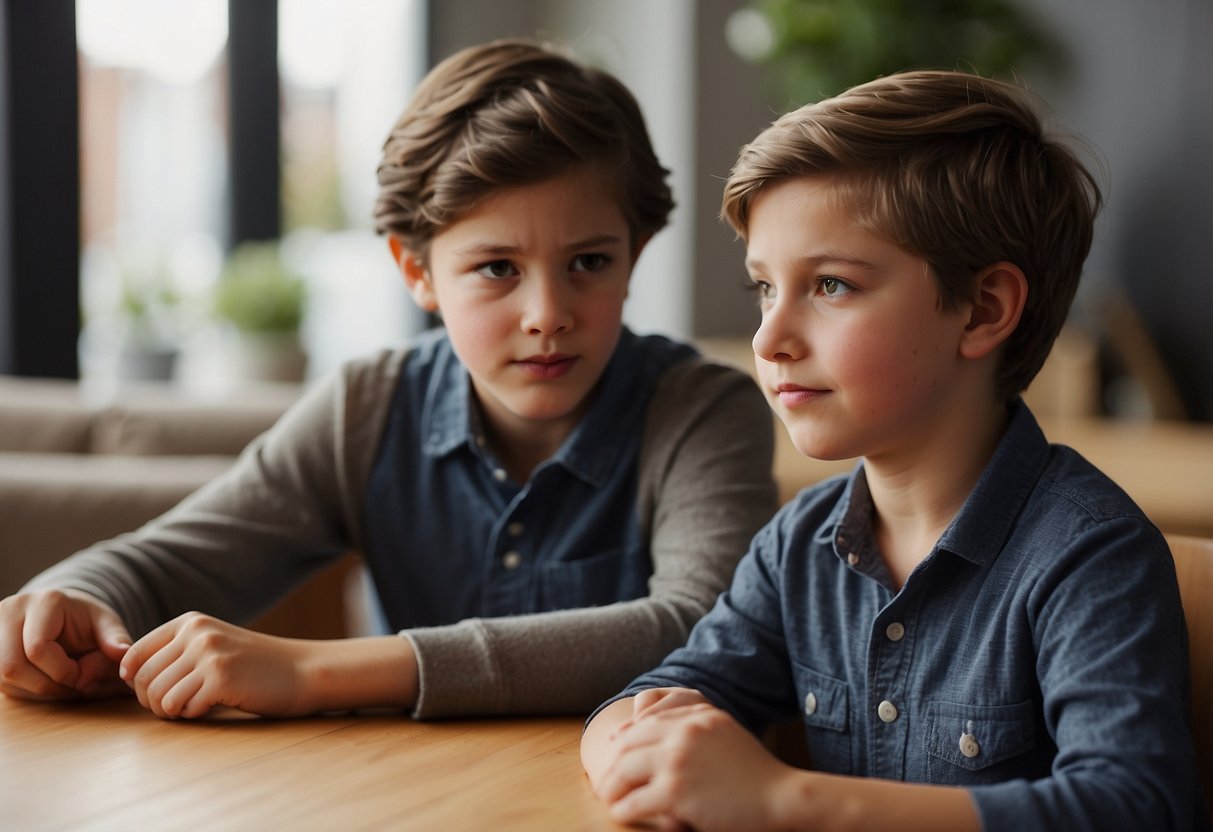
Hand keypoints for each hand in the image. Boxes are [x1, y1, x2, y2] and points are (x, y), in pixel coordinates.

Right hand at [0, 588, 131, 699]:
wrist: (61, 616)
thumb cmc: (84, 620)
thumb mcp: (105, 623)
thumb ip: (115, 637)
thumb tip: (123, 653)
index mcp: (42, 602)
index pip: (37, 648)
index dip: (62, 672)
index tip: (83, 674)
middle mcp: (9, 612)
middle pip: (12, 667)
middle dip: (48, 685)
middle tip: (73, 685)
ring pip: (3, 679)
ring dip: (36, 691)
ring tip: (62, 683)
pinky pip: (0, 684)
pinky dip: (26, 692)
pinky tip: (47, 683)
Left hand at [121, 612, 316, 718]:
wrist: (301, 671)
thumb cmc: (255, 666)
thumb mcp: (214, 645)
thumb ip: (177, 652)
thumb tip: (126, 674)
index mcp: (191, 622)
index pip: (135, 653)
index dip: (134, 681)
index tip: (151, 694)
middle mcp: (197, 634)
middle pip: (142, 678)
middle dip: (150, 702)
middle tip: (173, 709)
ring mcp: (209, 654)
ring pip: (158, 696)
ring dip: (170, 711)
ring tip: (191, 708)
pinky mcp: (220, 678)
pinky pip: (182, 706)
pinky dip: (192, 714)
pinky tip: (210, 707)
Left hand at [597, 698, 801, 831]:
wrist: (781, 797)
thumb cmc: (756, 773)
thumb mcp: (726, 732)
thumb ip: (696, 725)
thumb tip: (658, 726)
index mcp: (695, 716)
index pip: (646, 722)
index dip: (625, 739)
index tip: (615, 753)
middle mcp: (683, 733)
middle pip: (629, 744)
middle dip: (612, 763)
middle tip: (606, 780)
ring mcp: (678, 761)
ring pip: (624, 771)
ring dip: (611, 787)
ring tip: (609, 798)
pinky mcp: (675, 792)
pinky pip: (634, 801)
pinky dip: (623, 809)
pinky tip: (623, 814)